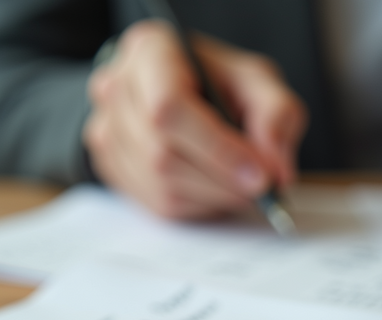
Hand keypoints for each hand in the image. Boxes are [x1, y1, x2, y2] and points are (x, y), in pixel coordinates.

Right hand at [83, 20, 306, 219]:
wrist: (183, 90)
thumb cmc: (217, 81)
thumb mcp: (258, 81)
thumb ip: (276, 114)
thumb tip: (275, 167)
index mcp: (150, 52)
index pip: (169, 108)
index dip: (217, 148)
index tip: (260, 175)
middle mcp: (116, 88)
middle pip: (163, 154)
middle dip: (222, 179)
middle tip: (264, 186)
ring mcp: (106, 130)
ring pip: (161, 185)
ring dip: (213, 195)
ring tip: (242, 184)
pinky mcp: (110, 166)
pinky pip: (156, 203)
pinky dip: (197, 204)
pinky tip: (214, 186)